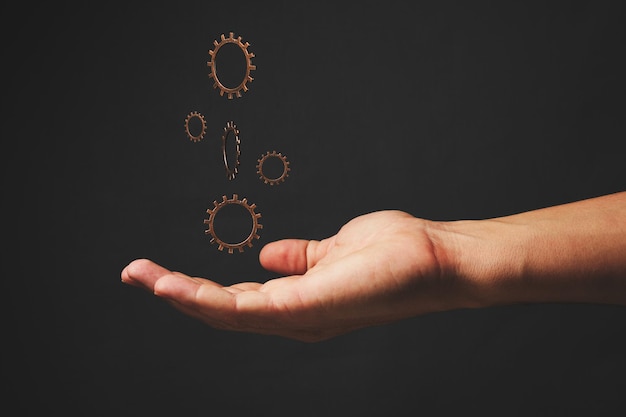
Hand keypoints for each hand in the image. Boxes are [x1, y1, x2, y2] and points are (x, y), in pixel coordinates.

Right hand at [121, 210, 457, 341]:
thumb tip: (267, 254)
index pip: (236, 300)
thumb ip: (300, 257)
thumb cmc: (394, 254)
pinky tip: (174, 286)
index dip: (196, 288)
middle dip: (175, 293)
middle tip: (134, 272)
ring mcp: (299, 316)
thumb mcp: (331, 252)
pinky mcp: (307, 308)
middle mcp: (294, 317)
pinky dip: (205, 300)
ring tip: (142, 277)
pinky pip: (245, 309)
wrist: (436, 257)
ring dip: (179, 296)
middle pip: (221, 311)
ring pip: (224, 314)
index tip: (161, 271)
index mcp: (298, 301)